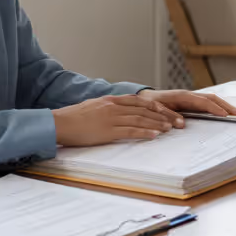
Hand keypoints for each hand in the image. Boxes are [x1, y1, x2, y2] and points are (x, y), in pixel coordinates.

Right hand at [52, 94, 181, 146]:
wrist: (59, 123)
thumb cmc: (73, 118)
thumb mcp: (94, 107)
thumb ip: (109, 108)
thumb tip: (120, 112)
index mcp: (111, 100)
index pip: (139, 101)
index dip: (155, 106)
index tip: (167, 111)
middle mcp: (114, 106)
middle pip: (144, 109)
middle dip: (162, 115)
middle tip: (176, 121)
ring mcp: (111, 118)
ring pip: (140, 119)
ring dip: (157, 124)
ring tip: (170, 129)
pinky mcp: (107, 131)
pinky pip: (130, 131)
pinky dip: (145, 133)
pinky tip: (155, 135)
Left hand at [137, 89, 235, 123]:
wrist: (143, 99)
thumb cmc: (150, 105)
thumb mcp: (157, 111)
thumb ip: (169, 116)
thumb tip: (182, 124)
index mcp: (182, 96)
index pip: (202, 102)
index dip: (214, 108)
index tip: (226, 115)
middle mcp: (189, 95)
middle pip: (212, 98)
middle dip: (226, 105)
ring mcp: (191, 98)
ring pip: (211, 99)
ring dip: (225, 106)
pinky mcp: (191, 102)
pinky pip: (207, 103)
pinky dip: (218, 107)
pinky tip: (224, 114)